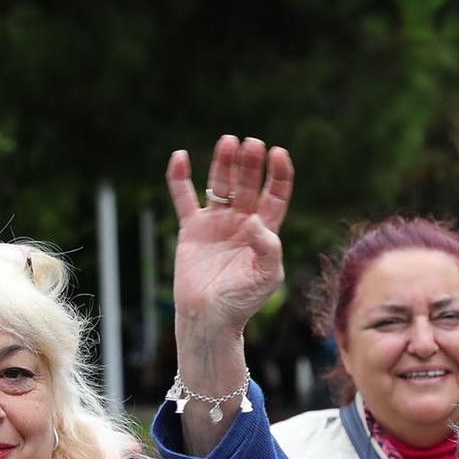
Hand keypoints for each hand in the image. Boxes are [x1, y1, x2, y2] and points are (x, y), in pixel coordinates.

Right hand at [164, 135, 293, 344]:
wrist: (209, 317)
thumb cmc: (243, 301)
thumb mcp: (267, 277)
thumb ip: (268, 248)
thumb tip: (255, 220)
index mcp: (265, 232)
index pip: (275, 195)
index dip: (279, 174)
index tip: (279, 154)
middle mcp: (242, 222)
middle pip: (248, 184)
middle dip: (250, 163)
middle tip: (252, 143)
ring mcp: (216, 223)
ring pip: (220, 185)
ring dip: (223, 163)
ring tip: (228, 141)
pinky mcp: (192, 228)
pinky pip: (184, 197)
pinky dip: (180, 178)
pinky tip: (180, 157)